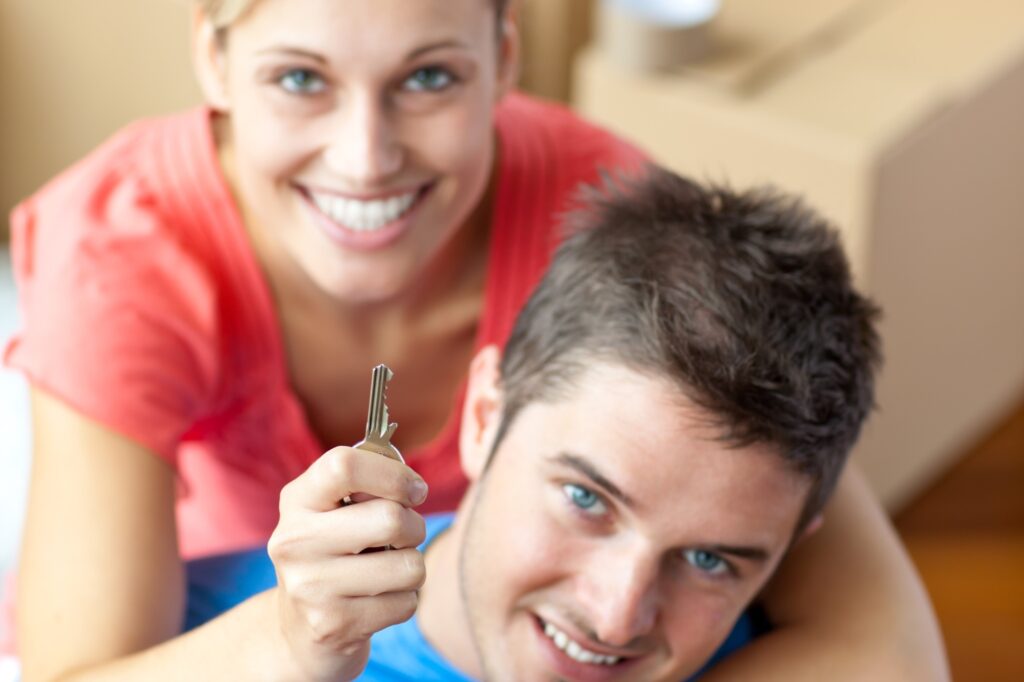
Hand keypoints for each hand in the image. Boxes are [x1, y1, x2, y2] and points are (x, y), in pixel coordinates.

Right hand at [268, 446, 428, 680]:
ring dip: (413, 567)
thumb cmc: (335, 551)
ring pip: (409, 566)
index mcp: (297, 500)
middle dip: (415, 527)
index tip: (413, 490)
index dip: (394, 474)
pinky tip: (378, 600)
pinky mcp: (333, 625)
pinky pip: (406, 603)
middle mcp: (295, 541)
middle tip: (404, 536)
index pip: (345, 466)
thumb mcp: (335, 510)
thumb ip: (369, 484)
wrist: (298, 629)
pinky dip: (404, 600)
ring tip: (388, 570)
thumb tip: (412, 485)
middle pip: (390, 519)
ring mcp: (310, 587)